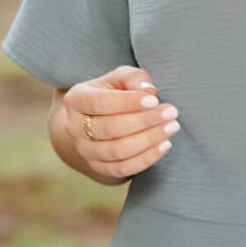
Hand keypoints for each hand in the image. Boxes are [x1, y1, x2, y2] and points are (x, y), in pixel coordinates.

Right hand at [57, 66, 179, 183]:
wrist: (98, 117)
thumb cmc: (114, 92)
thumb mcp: (121, 77)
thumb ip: (133, 78)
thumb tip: (148, 91)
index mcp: (76, 100)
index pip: (99, 103)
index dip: (127, 103)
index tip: (155, 100)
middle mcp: (74, 127)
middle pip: (109, 129)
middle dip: (144, 121)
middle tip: (171, 113)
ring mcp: (84, 150)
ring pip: (116, 151)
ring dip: (148, 140)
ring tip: (171, 127)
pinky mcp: (97, 166)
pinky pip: (121, 169)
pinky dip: (145, 159)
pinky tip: (164, 145)